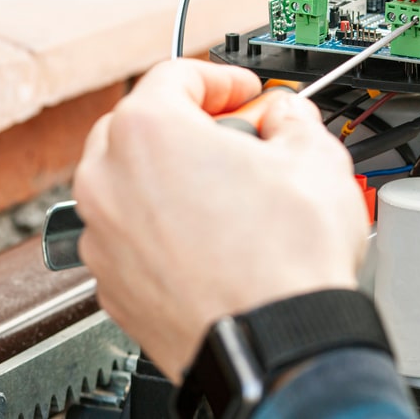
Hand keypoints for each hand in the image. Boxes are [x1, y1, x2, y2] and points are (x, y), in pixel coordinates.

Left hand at [73, 60, 367, 382]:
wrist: (275, 344)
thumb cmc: (286, 260)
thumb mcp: (315, 157)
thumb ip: (292, 119)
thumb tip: (285, 118)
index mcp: (148, 132)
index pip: (175, 75)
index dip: (222, 78)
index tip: (246, 92)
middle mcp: (108, 181)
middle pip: (139, 125)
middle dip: (189, 123)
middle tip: (235, 136)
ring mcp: (104, 238)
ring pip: (129, 183)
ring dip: (171, 175)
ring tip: (227, 192)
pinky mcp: (113, 285)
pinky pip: (131, 235)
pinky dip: (162, 227)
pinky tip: (211, 239)